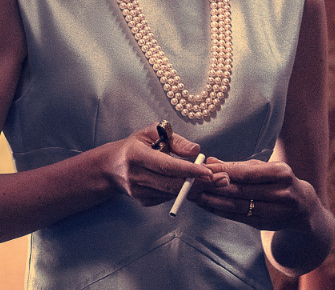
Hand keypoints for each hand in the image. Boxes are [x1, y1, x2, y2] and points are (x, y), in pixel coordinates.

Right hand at [103, 124, 220, 206]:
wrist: (112, 167)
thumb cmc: (136, 145)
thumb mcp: (153, 132)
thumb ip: (176, 140)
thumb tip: (196, 151)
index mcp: (136, 155)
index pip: (166, 165)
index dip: (188, 170)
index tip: (208, 172)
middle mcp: (136, 176)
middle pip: (172, 184)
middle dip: (199, 183)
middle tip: (222, 180)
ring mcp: (139, 192)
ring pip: (172, 193)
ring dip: (195, 188)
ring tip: (216, 181)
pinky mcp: (144, 201)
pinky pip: (169, 197)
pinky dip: (183, 191)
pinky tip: (194, 184)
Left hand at [191, 157, 317, 230]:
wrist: (303, 206)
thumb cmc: (279, 180)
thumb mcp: (264, 168)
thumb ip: (238, 165)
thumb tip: (209, 160)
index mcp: (281, 173)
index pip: (246, 172)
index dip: (222, 171)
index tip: (202, 168)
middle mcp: (281, 193)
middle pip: (241, 190)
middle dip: (214, 186)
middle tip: (193, 182)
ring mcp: (275, 212)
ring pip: (238, 206)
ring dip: (214, 201)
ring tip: (195, 195)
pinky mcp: (266, 224)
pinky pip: (239, 217)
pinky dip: (221, 212)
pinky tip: (207, 206)